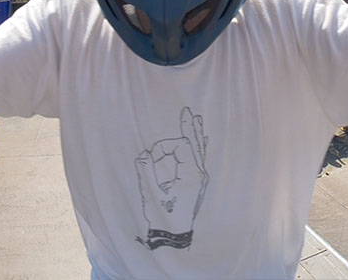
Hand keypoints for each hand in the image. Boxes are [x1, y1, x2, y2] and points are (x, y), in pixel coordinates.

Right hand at [134, 107, 207, 248]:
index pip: (179, 146)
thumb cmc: (163, 217)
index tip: (150, 158)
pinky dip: (199, 147)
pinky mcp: (197, 182)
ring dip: (195, 134)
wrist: (175, 237)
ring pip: (199, 150)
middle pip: (195, 143)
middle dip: (189, 127)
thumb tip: (144, 154)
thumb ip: (146, 171)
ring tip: (196, 119)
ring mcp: (200, 178)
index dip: (163, 147)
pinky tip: (204, 139)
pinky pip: (200, 159)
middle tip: (187, 111)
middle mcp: (199, 173)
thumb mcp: (151, 194)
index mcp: (190, 174)